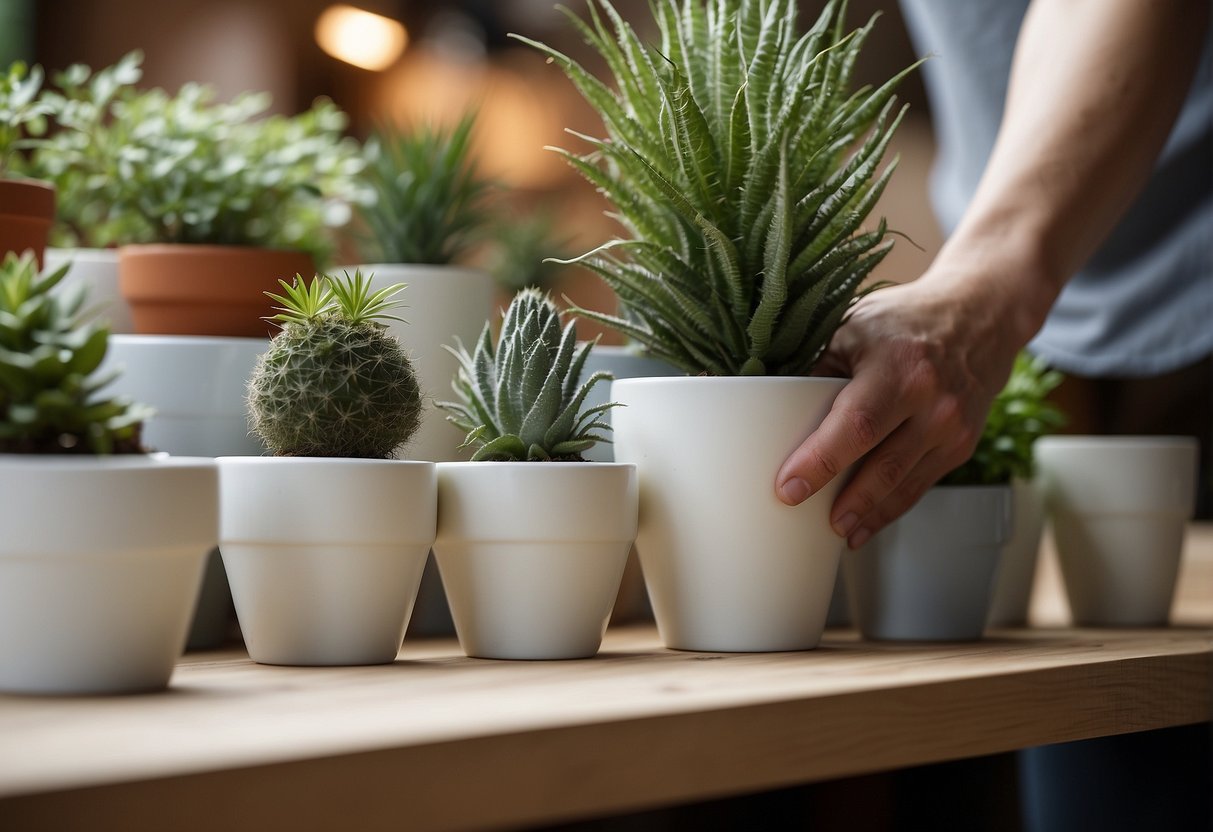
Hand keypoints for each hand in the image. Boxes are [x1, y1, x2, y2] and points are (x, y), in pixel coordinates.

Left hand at [775, 267, 1025, 548]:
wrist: (981, 316)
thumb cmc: (905, 320)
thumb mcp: (855, 325)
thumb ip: (817, 364)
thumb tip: (764, 401)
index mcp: (900, 366)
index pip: (857, 423)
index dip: (821, 460)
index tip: (789, 487)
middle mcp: (933, 401)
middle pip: (883, 464)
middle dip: (846, 500)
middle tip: (810, 520)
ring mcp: (952, 428)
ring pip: (904, 483)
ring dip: (868, 514)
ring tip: (838, 532)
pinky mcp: (960, 446)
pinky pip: (919, 484)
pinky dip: (891, 508)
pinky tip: (866, 523)